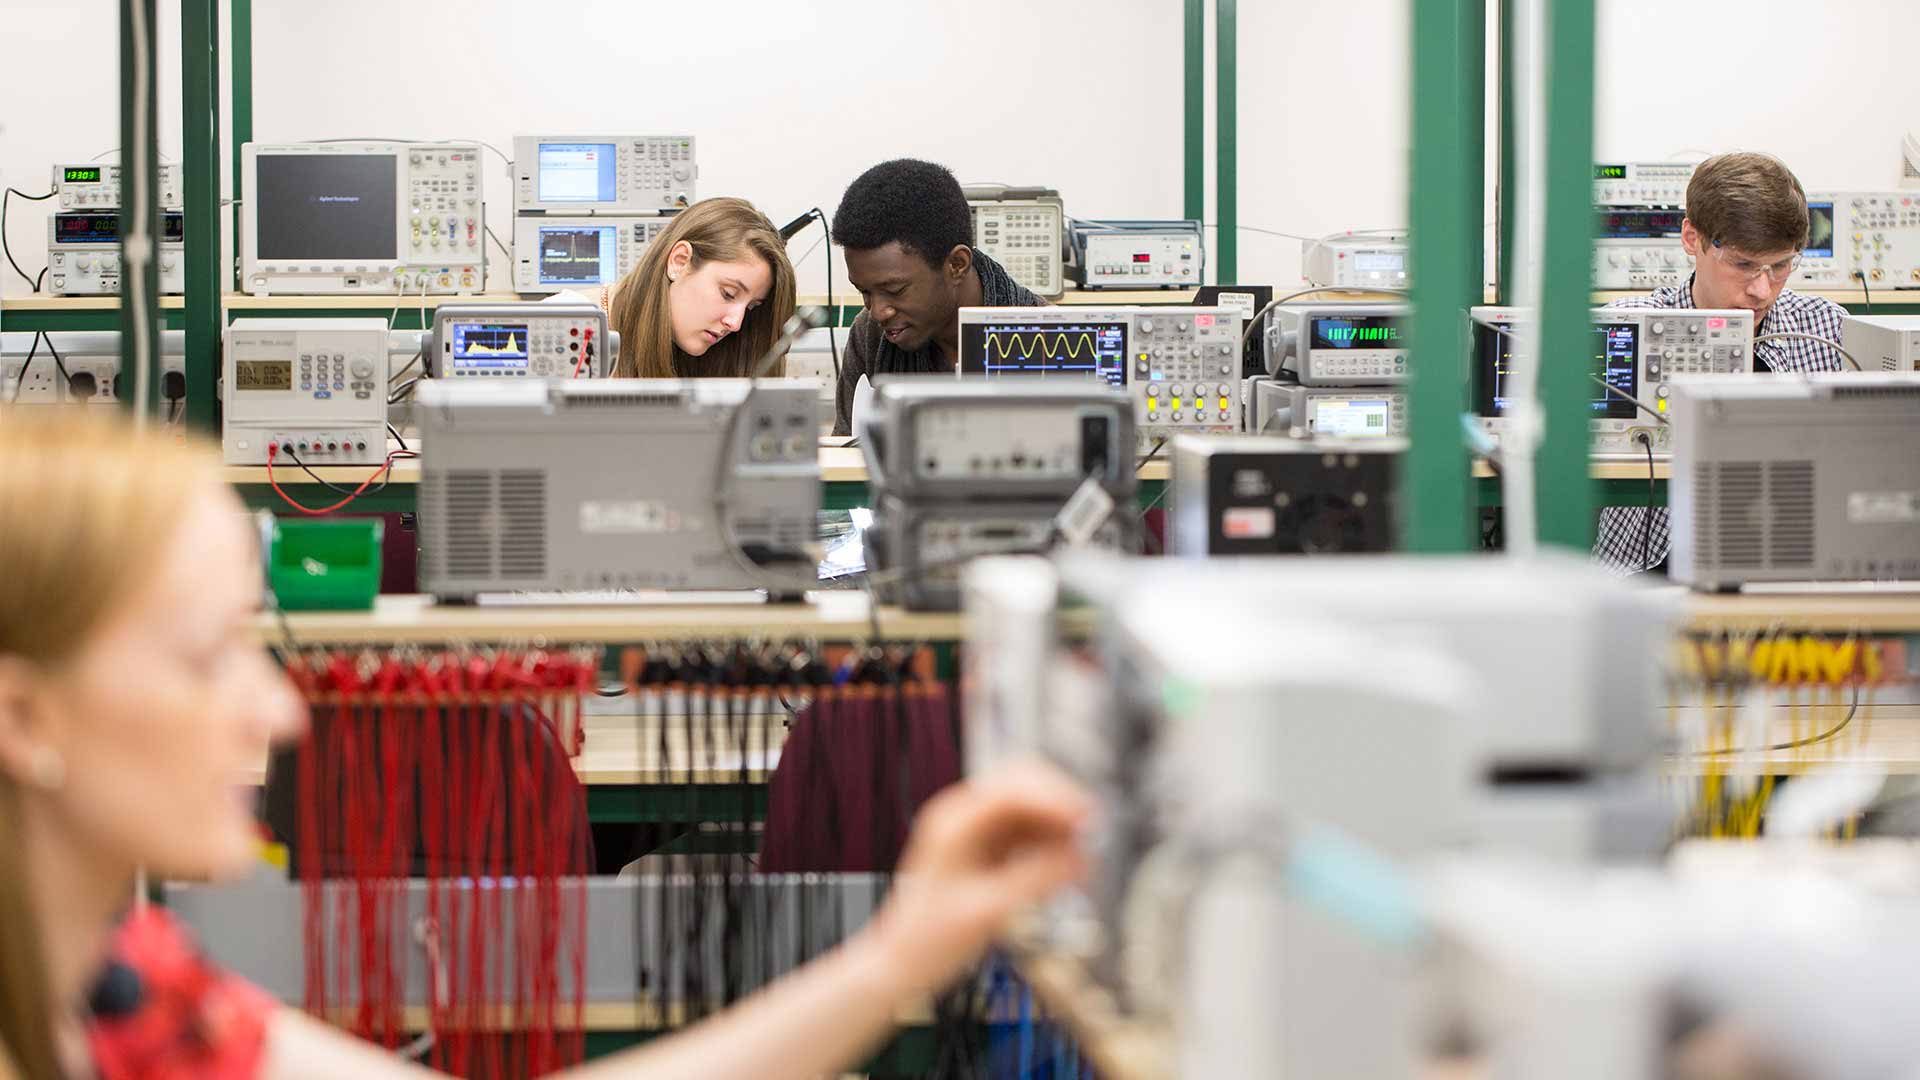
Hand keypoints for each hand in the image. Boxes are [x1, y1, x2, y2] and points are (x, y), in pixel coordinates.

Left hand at [865, 762, 1092, 994]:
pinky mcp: (990, 848)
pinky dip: (1052, 844)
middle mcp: (965, 816)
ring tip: (1083, 861)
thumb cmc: (929, 940)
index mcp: (954, 822)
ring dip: (1060, 827)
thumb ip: (1034, 881)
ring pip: (1033, 807)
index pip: (1012, 789)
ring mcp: (978, 829)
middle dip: (1062, 806)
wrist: (903, 963)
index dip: (1054, 798)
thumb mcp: (986, 912)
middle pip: (1025, 785)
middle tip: (1092, 835)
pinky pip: (1031, 831)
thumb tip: (1080, 858)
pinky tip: (1067, 868)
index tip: (1086, 819)